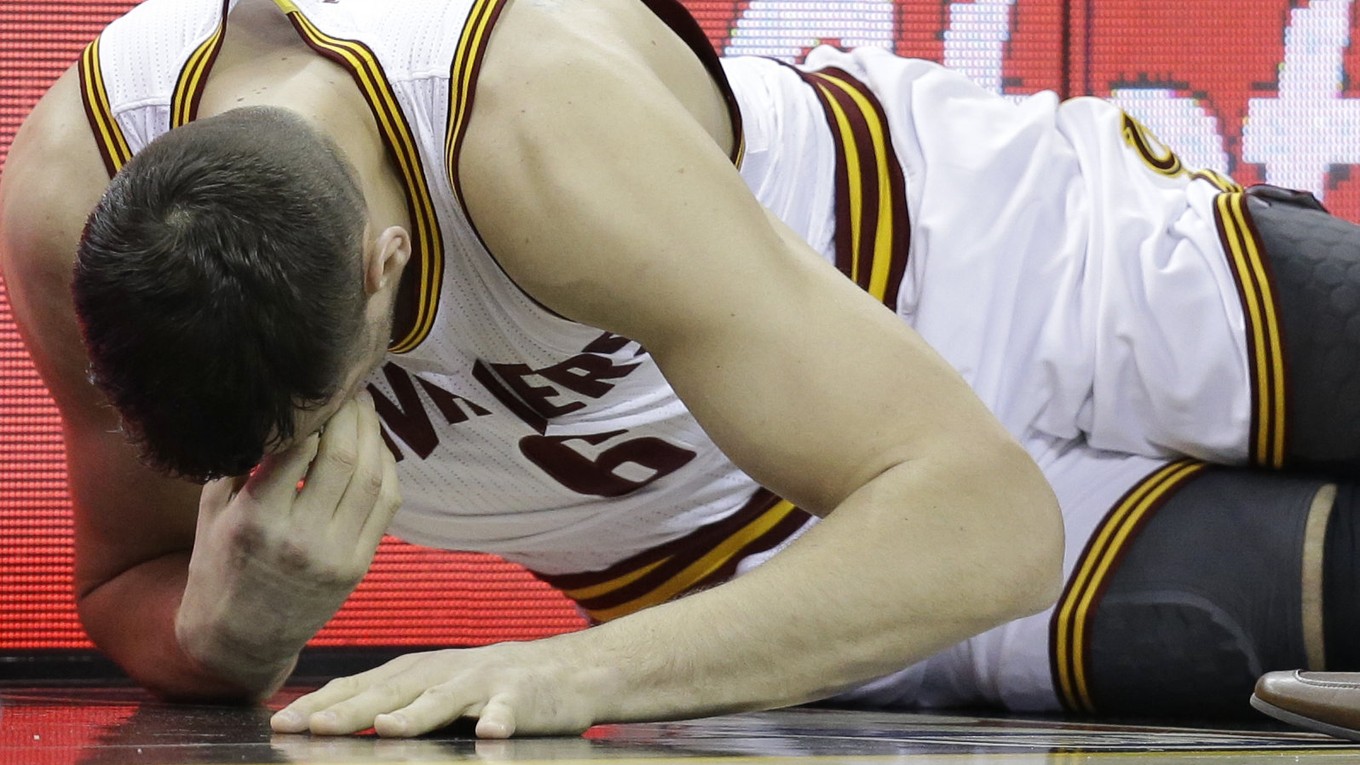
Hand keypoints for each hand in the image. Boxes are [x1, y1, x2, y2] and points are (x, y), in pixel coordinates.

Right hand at [175, 392, 401, 690]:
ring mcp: (335, 554)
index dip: (314, 409)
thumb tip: (274, 408)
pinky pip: (386, 504)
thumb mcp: (213, 513)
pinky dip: (387, 468)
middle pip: (343, 456)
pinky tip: (376, 447)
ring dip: (374, 435)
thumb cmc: (218, 568)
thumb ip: (242, 462)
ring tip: (364, 409)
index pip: (297, 447)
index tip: (315, 386)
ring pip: (372, 477)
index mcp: (256, 520)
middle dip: (351, 413)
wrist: (239, 641)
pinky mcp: (359, 566)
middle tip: (349, 387)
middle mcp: (300, 538)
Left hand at [270, 639, 604, 737]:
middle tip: (313, 727)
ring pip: (447, 698)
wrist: (572, 671)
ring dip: (418, 713)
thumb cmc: (495, 684)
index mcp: (420, 671)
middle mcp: (446, 671)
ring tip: (388, 729)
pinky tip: (490, 732)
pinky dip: (499, 719)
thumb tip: (330, 717)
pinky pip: (510, 710)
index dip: (324, 703)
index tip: (282, 722)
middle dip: (351, 709)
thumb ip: (396, 699)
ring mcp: (486, 682)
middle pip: (393, 691)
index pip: (362, 686)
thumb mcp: (440, 686)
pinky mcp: (524, 697)